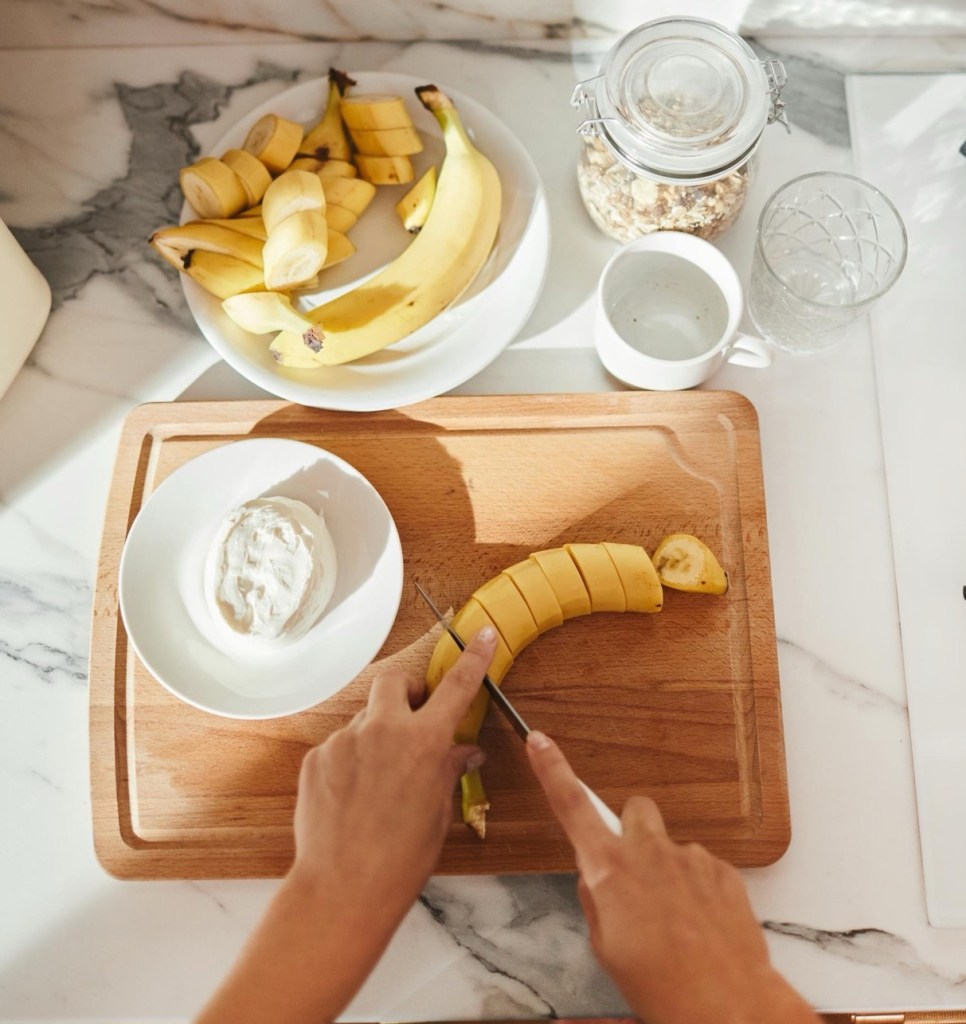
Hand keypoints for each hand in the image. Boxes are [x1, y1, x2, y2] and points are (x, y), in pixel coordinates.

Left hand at [290, 625, 496, 928]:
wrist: (345, 886)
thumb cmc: (401, 857)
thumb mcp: (439, 811)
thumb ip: (449, 770)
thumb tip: (465, 752)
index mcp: (424, 742)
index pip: (456, 687)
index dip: (473, 658)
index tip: (481, 635)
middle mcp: (383, 730)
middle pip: (394, 680)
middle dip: (406, 690)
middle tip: (414, 715)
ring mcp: (344, 741)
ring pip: (365, 720)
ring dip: (376, 736)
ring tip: (379, 782)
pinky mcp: (316, 758)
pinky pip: (339, 747)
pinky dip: (351, 761)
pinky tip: (354, 796)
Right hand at [525, 731, 819, 1023]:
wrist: (727, 1004)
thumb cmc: (663, 986)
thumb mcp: (606, 947)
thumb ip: (597, 900)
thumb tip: (597, 880)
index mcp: (609, 870)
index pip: (571, 805)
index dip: (552, 769)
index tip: (540, 741)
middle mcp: (649, 852)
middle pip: (633, 810)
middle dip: (631, 830)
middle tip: (635, 871)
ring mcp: (689, 857)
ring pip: (669, 844)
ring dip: (667, 869)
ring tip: (675, 919)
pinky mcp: (722, 869)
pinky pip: (700, 866)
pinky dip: (696, 889)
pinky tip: (699, 924)